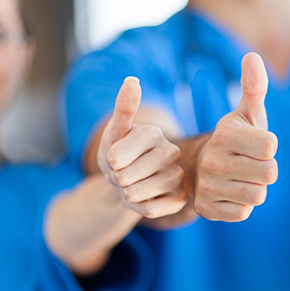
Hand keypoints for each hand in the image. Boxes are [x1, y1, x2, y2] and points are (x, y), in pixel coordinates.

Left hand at [98, 77, 187, 217]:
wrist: (128, 182)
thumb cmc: (118, 155)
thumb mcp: (114, 133)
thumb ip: (122, 109)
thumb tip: (132, 80)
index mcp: (154, 133)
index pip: (117, 157)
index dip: (108, 163)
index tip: (115, 158)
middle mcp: (171, 152)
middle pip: (126, 177)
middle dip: (117, 180)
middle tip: (123, 174)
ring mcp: (178, 176)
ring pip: (136, 194)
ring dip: (126, 195)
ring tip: (132, 185)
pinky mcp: (180, 199)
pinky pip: (149, 210)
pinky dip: (139, 208)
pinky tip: (145, 198)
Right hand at [194, 52, 278, 220]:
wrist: (200, 168)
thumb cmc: (235, 139)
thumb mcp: (246, 113)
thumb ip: (254, 86)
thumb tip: (252, 55)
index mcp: (224, 134)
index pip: (271, 146)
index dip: (269, 147)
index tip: (255, 144)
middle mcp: (212, 160)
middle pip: (269, 173)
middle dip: (265, 170)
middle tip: (250, 164)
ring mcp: (207, 186)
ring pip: (258, 195)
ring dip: (255, 188)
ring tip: (241, 178)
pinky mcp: (206, 209)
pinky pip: (243, 212)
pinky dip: (242, 205)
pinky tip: (230, 193)